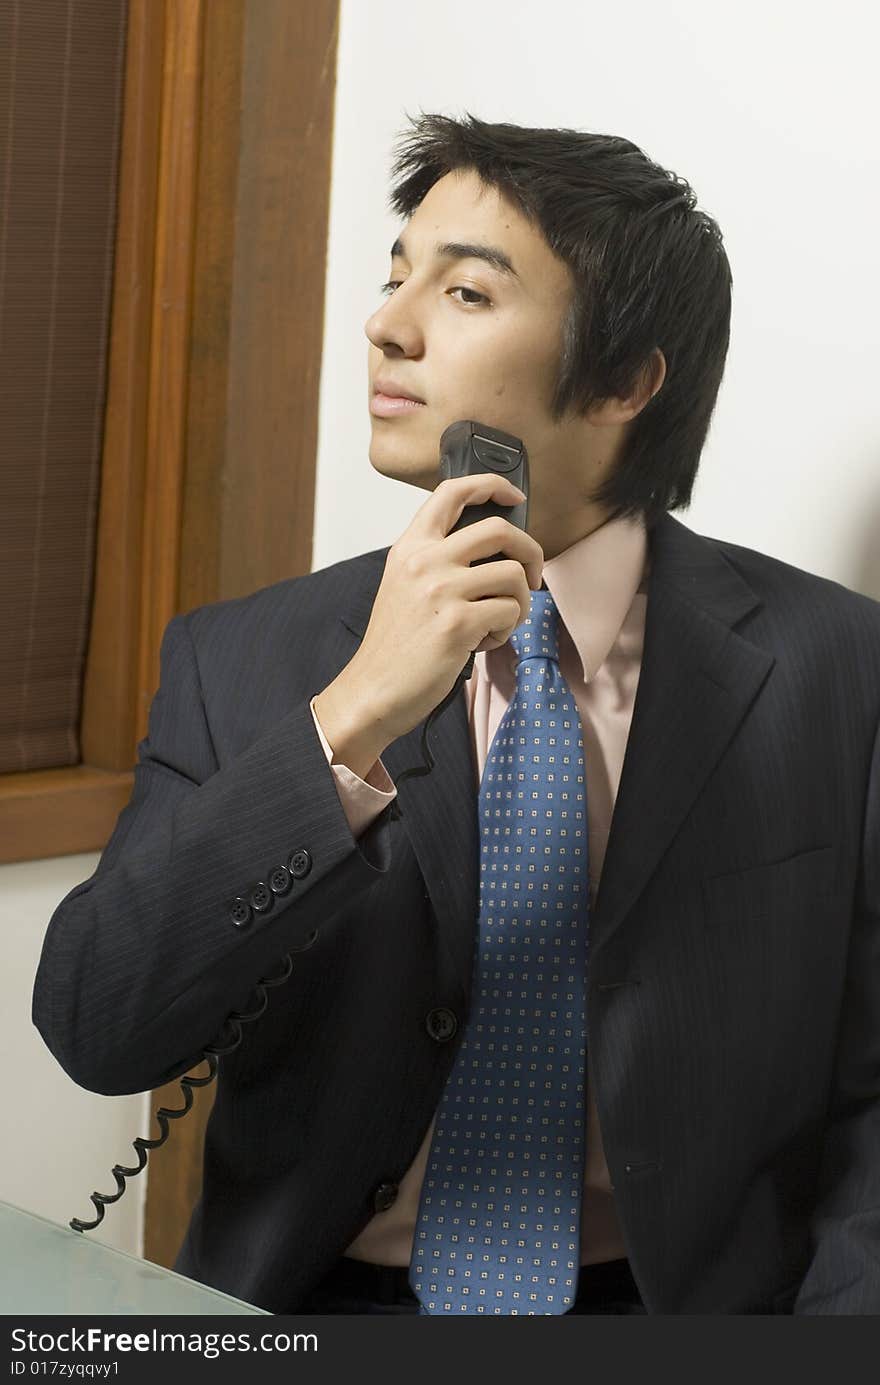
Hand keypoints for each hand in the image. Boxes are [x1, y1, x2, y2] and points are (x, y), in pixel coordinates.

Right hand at [314, 473, 542, 773]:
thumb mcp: (404, 584)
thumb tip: (495, 551)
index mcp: (411, 546)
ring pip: (513, 576)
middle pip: (500, 530)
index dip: (492, 485)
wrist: (373, 690)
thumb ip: (437, 559)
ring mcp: (442, 591)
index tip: (514, 497)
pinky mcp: (458, 624)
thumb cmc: (395, 644)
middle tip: (532, 577)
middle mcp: (425, 560)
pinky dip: (505, 631)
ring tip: (496, 624)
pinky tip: (482, 644)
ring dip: (518, 603)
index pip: (452, 491)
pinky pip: (509, 613)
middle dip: (530, 552)